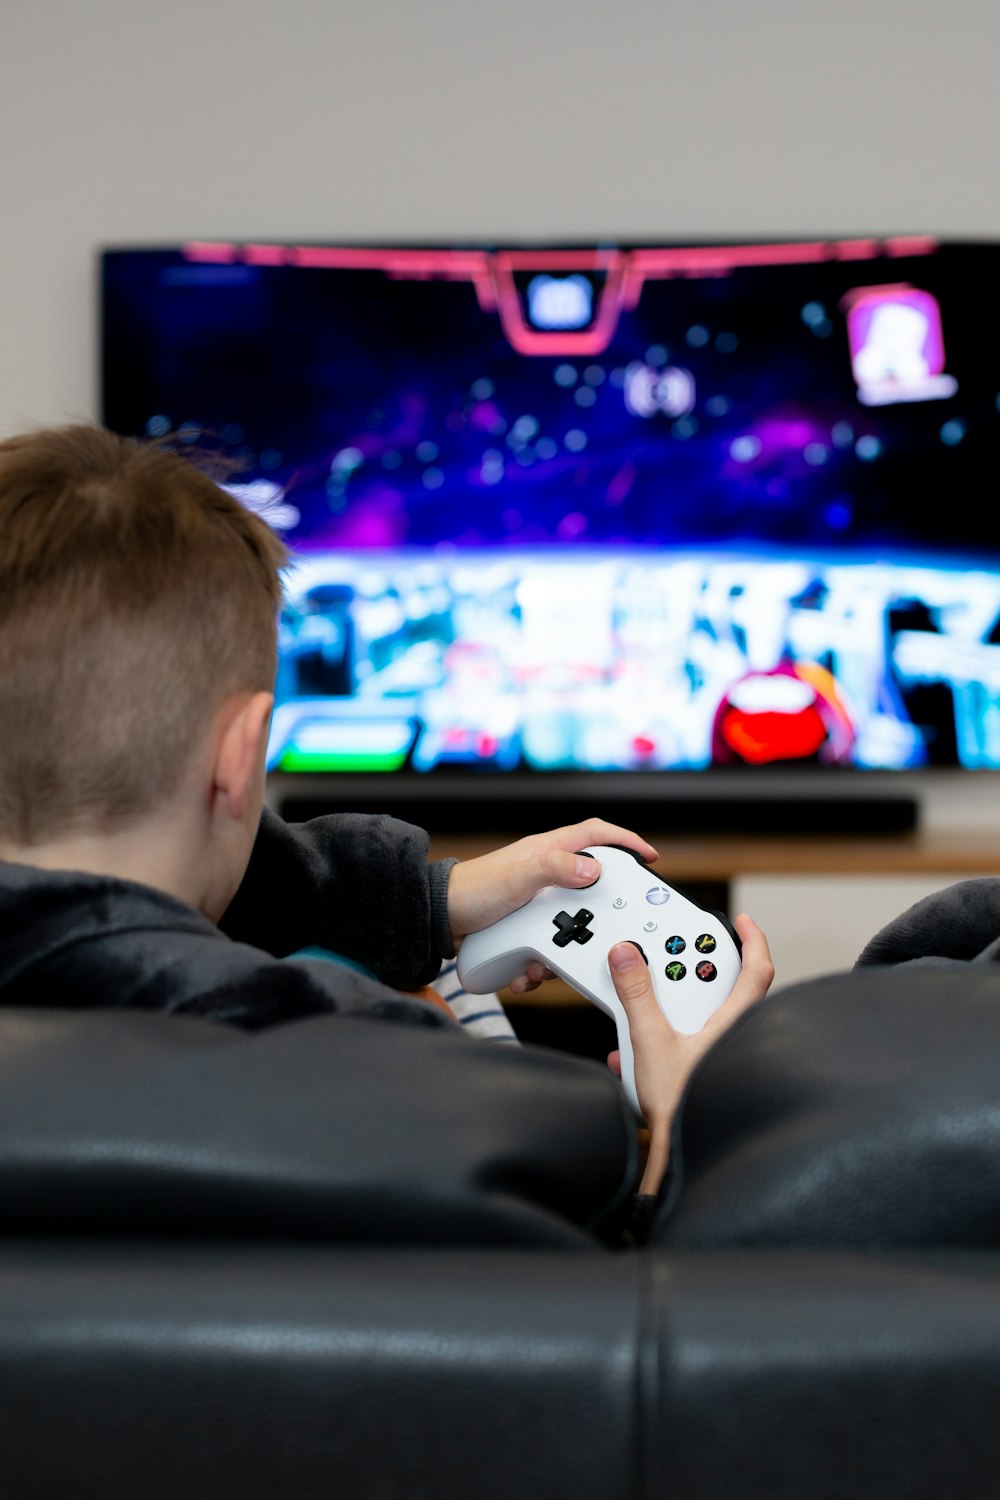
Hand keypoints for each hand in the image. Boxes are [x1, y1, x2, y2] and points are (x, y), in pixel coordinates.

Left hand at [447, 819, 658, 991]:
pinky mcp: (526, 925)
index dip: (624, 840)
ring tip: (546, 962)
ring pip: (570, 924)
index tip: (648, 856)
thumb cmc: (470, 890)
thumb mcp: (517, 878)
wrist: (436, 919)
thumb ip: (554, 868)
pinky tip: (527, 972)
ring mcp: (536, 900)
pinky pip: (548, 945)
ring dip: (564, 949)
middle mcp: (545, 873)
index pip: (595, 835)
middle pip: (590, 887)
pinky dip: (542, 963)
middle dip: (597, 915)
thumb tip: (593, 868)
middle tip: (604, 930)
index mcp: (547, 851)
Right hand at [607, 913, 773, 1196]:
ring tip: (642, 1012)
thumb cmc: (686, 1110)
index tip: (742, 920)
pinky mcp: (704, 1076)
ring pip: (700, 1020)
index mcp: (734, 1022)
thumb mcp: (651, 1042)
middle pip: (723, 990)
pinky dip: (661, 1042)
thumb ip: (636, 994)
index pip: (756, 969)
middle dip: (695, 975)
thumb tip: (627, 956)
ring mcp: (721, 1057)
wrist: (683, 1162)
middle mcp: (735, 1037)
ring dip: (670, 1012)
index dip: (752, 939)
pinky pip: (684, 1046)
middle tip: (675, 959)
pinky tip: (631, 1056)